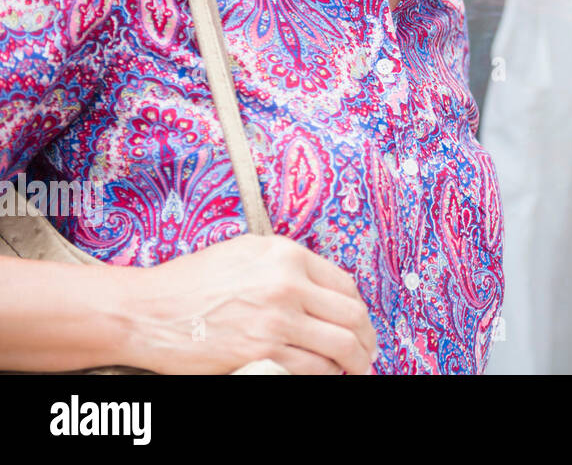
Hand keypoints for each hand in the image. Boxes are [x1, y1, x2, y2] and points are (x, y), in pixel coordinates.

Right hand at [118, 234, 378, 374]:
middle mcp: (287, 285)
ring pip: (338, 347)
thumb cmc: (191, 282)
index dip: (359, 309)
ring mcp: (276, 322)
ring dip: (353, 362)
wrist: (146, 311)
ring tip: (355, 369)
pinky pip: (312, 370)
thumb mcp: (246, 252)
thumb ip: (287, 264)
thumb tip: (325, 289)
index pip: (345, 285)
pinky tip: (326, 376)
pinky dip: (325, 375)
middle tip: (368, 352)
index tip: (361, 324)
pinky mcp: (261, 355)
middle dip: (366, 339)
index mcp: (286, 255)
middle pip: (351, 317)